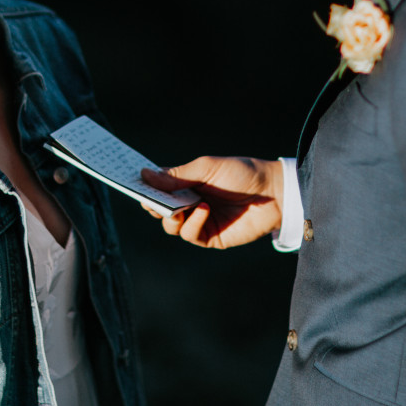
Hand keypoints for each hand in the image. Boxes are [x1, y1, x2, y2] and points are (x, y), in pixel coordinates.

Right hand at [141, 156, 283, 249]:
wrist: (273, 193)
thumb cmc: (242, 173)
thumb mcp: (206, 168)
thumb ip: (176, 175)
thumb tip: (145, 175)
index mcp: (187, 183)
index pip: (158, 187)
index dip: (145, 187)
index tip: (132, 183)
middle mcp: (189, 202)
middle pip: (159, 208)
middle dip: (153, 204)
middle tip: (150, 199)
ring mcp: (198, 221)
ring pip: (169, 225)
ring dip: (172, 215)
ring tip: (186, 205)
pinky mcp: (209, 237)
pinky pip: (189, 235)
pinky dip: (192, 223)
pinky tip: (204, 210)